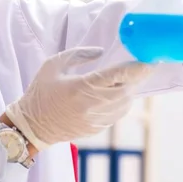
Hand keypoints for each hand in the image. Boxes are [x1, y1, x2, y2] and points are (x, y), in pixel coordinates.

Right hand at [5, 47, 151, 151]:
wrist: (32, 127)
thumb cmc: (40, 93)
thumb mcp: (52, 65)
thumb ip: (78, 54)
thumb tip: (101, 52)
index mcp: (81, 87)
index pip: (118, 75)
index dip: (138, 68)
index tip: (150, 59)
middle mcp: (92, 105)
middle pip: (127, 89)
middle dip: (135, 77)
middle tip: (138, 66)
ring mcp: (96, 120)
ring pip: (125, 102)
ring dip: (127, 90)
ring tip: (120, 80)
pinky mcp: (98, 129)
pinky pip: (118, 113)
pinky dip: (120, 102)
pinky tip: (109, 95)